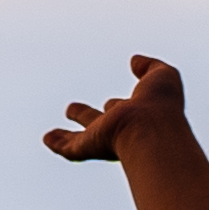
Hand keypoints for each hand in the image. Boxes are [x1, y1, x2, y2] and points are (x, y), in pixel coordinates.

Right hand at [45, 53, 185, 164]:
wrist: (151, 128)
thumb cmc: (160, 104)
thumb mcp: (161, 76)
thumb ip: (150, 66)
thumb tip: (135, 61)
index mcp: (137, 115)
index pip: (123, 109)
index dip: (120, 104)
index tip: (113, 102)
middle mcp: (119, 129)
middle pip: (98, 122)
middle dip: (87, 117)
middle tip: (74, 110)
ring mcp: (103, 139)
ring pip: (81, 138)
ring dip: (66, 136)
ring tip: (52, 134)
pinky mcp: (89, 146)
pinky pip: (70, 148)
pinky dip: (57, 144)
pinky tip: (47, 139)